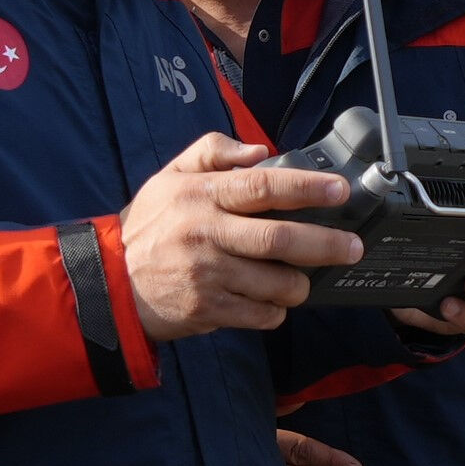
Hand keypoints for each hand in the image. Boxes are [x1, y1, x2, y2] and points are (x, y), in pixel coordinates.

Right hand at [121, 134, 361, 338]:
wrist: (111, 283)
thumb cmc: (151, 226)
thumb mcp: (170, 176)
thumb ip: (212, 151)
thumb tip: (260, 151)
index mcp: (202, 195)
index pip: (263, 186)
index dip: (307, 187)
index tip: (339, 190)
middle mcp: (206, 233)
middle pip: (279, 239)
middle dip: (326, 244)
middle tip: (352, 247)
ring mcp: (207, 274)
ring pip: (276, 283)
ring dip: (300, 285)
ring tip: (301, 280)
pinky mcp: (208, 309)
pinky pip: (261, 314)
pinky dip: (276, 311)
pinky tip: (271, 302)